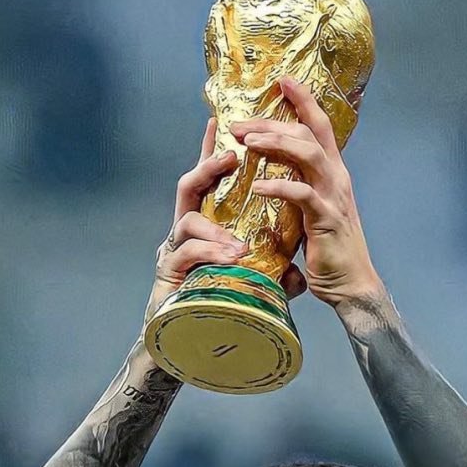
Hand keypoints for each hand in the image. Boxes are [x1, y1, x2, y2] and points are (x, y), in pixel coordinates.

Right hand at [147, 119, 305, 318]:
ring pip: (186, 220)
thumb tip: (298, 272)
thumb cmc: (217, 308)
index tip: (225, 124)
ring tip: (238, 244)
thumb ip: (272, 274)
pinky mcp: (168, 272)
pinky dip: (210, 254)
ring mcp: (173, 250)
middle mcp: (185, 233)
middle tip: (231, 155)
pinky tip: (230, 260)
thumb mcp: (251, 286)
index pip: (211, 184)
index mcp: (206, 227)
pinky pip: (187, 254)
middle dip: (208, 166)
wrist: (188, 342)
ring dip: (214, 225)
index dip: (214, 152)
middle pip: (190, 185)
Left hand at [231, 76, 381, 307]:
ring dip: (275, 144)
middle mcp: (336, 178)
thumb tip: (271, 178)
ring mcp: (333, 196)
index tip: (282, 81)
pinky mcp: (326, 219)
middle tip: (239, 124)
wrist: (351, 284)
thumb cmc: (329, 251)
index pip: (320, 126)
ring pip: (307, 154)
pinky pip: (301, 194)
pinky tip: (257, 188)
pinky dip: (278, 187)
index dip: (304, 100)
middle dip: (272, 122)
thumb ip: (298, 191)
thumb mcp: (311, 213)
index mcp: (333, 173)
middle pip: (307, 133)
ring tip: (246, 143)